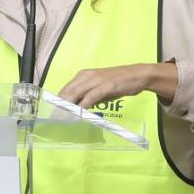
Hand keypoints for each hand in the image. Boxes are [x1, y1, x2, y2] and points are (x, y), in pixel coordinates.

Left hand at [57, 63, 177, 109]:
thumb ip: (87, 96)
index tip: (56, 113)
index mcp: (83, 75)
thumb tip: (77, 107)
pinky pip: (90, 97)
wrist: (137, 75)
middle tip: (58, 118)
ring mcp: (96, 80)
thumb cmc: (118, 82)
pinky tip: (80, 114)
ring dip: (69, 107)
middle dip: (61, 106)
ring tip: (65, 118)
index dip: (59, 101)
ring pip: (76, 94)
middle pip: (68, 92)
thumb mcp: (99, 87)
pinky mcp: (105, 86)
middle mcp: (87, 76)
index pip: (66, 89)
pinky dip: (83, 106)